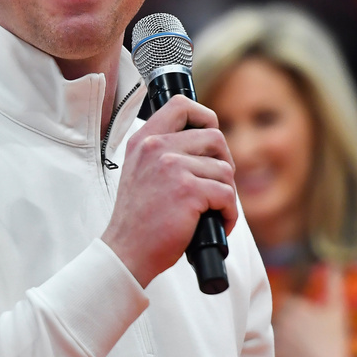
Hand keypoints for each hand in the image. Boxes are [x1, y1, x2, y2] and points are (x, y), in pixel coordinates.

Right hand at [101, 95, 237, 287]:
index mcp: (144, 140)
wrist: (127, 250)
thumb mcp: (139, 171)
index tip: (208, 140)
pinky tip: (215, 223)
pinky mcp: (189, 190)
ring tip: (211, 211)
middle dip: (224, 162)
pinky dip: (229, 214)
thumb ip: (163, 152)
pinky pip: (228, 195)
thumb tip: (204, 143)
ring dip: (225, 195)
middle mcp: (156, 147)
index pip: (181, 105)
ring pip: (224, 170)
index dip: (204, 117)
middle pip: (214, 137)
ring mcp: (172, 167)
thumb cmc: (138, 218)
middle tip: (215, 185)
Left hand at [274, 267, 356, 356]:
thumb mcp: (336, 310)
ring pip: (278, 333)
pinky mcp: (275, 352)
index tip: (310, 326)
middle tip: (308, 339)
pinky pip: (274, 349)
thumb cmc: (335, 341)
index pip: (288, 305)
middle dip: (292, 327)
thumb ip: (333, 285)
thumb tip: (333, 264)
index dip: (300, 316)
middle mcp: (282, 318)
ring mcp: (278, 336)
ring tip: (304, 349)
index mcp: (294, 305)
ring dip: (287, 338)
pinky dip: (284, 352)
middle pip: (281, 319)